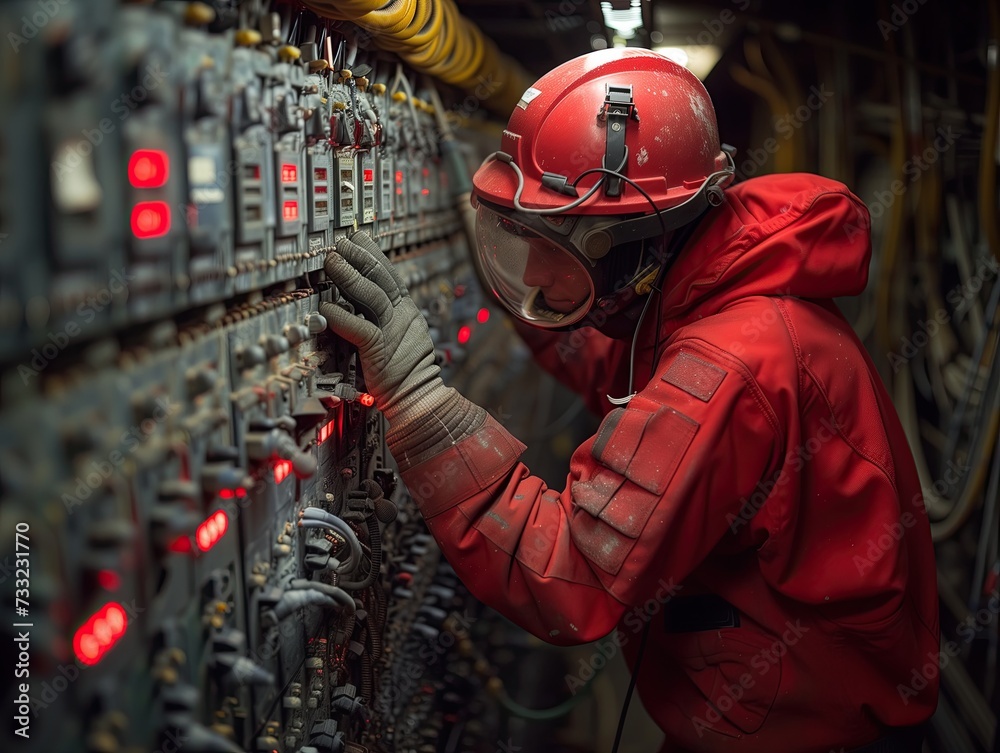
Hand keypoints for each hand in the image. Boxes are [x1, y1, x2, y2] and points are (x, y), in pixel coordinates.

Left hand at [319, 232, 438, 421]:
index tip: (357, 236)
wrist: (418, 396)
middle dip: (359, 257)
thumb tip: (355, 296)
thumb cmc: (404, 368)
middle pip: (381, 278)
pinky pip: (360, 329)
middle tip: (339, 244)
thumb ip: (382, 315)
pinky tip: (327, 307)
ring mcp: (393, 332)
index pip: (390, 273)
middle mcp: (402, 316)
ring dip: (350, 277)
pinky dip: (342, 317)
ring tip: (332, 262)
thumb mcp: (398, 333)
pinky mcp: (380, 351)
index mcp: (407, 310)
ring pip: (373, 296)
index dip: (373, 253)